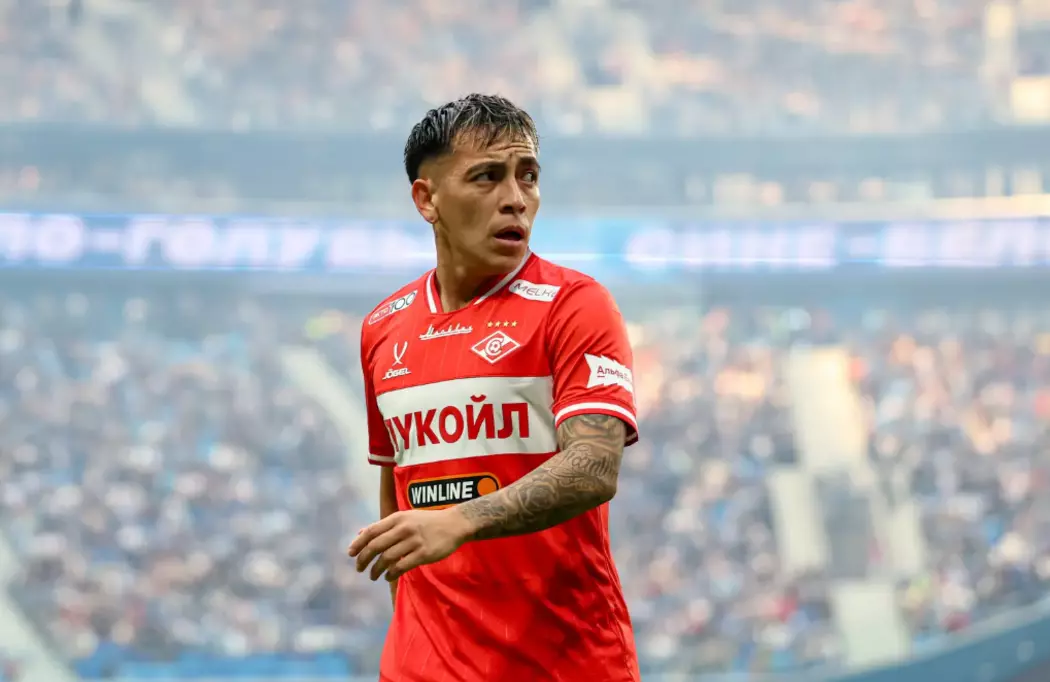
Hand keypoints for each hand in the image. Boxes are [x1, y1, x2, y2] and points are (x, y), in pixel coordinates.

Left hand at [348, 508, 472, 581]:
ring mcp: (414, 541)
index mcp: (398, 518)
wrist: (454, 524)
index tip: (350, 554)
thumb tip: (360, 533)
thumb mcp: (405, 518)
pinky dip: (391, 574)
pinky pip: (402, 567)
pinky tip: (388, 577)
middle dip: (364, 559)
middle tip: (359, 568)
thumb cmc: (427, 522)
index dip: (358, 543)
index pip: (372, 531)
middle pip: (376, 546)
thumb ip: (384, 526)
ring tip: (373, 576)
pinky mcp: (424, 554)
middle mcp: (404, 528)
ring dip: (376, 569)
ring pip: (387, 558)